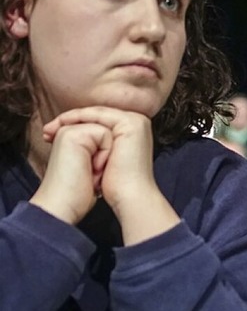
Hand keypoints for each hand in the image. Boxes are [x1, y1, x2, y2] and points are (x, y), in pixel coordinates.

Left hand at [38, 107, 179, 242]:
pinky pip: (99, 115)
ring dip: (71, 119)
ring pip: (96, 114)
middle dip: (68, 122)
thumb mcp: (103, 159)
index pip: (98, 122)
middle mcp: (137, 123)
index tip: (49, 135)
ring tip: (50, 129)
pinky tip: (63, 125)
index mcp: (132, 131)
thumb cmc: (116, 185)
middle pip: (96, 117)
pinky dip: (80, 118)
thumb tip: (82, 141)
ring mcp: (135, 122)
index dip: (73, 126)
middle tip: (46, 131)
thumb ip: (96, 145)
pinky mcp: (130, 123)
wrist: (130, 197)